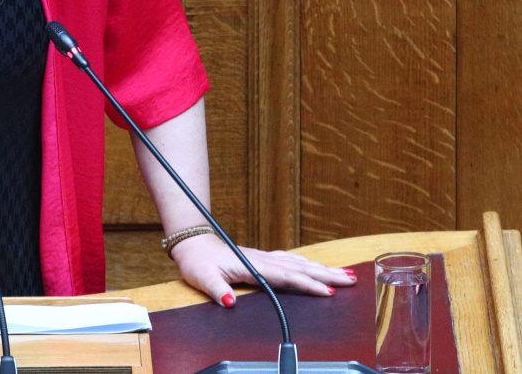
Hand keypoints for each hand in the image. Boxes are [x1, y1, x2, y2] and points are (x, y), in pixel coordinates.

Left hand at [169, 233, 356, 306]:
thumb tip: (229, 301)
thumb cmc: (198, 261)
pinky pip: (291, 260)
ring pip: (298, 262)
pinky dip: (307, 264)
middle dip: (327, 274)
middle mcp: (262, 259)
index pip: (285, 276)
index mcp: (252, 265)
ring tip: (345, 273)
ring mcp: (264, 257)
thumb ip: (217, 290)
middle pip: (300, 267)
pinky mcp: (262, 258)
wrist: (192, 243)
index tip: (328, 291)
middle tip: (352, 279)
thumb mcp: (202, 277)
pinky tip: (316, 266)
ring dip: (322, 268)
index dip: (307, 284)